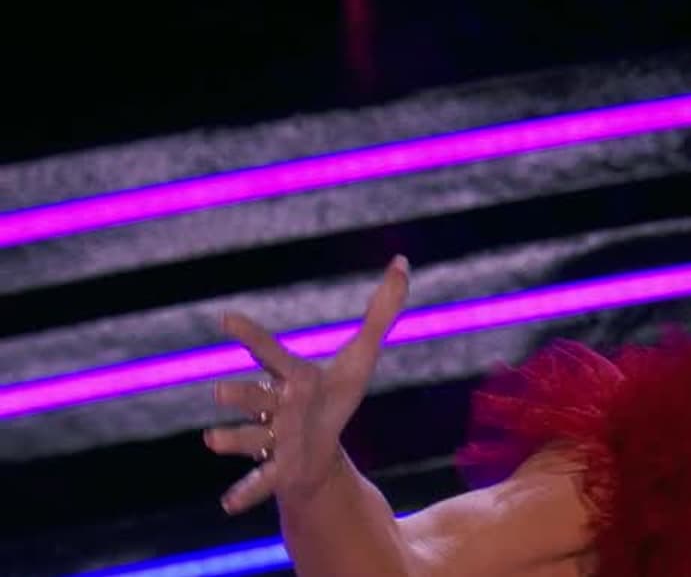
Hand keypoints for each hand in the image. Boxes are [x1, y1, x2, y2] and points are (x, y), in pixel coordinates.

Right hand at [203, 255, 410, 513]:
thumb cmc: (331, 399)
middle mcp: (277, 408)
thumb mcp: (362, 358)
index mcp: (294, 378)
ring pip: (250, 439)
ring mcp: (274, 441)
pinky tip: (228, 505)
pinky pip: (259, 483)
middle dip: (242, 395)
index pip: (272, 354)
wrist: (318, 453)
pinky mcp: (278, 472)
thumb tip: (402, 261)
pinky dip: (244, 492)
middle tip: (222, 392)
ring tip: (211, 439)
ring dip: (233, 440)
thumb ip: (380, 312)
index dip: (251, 336)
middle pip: (257, 398)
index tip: (226, 318)